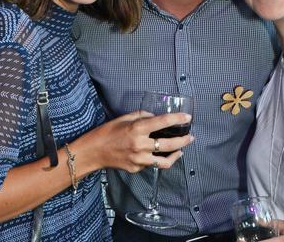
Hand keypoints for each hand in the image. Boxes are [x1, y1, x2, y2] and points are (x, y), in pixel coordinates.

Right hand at [78, 110, 192, 173]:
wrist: (93, 152)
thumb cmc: (107, 131)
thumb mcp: (124, 118)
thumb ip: (142, 115)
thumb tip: (155, 117)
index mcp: (137, 129)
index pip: (162, 122)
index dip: (177, 119)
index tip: (188, 117)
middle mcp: (140, 145)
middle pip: (168, 145)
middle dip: (183, 141)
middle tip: (190, 137)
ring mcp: (139, 159)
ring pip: (164, 161)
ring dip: (175, 154)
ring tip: (181, 149)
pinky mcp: (136, 168)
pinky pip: (151, 163)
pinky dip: (157, 158)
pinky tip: (159, 153)